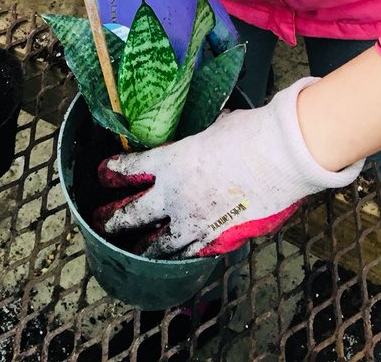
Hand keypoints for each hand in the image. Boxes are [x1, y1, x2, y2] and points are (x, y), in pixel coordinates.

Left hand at [94, 78, 364, 257]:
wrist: (278, 156)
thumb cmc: (248, 132)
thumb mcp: (214, 125)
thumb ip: (197, 135)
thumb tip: (200, 128)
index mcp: (170, 162)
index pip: (129, 168)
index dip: (112, 170)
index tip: (103, 172)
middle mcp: (174, 195)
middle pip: (131, 214)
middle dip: (113, 219)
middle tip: (102, 221)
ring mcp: (193, 221)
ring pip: (157, 244)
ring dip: (142, 246)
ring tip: (132, 250)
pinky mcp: (216, 237)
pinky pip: (190, 250)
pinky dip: (180, 253)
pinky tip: (175, 255)